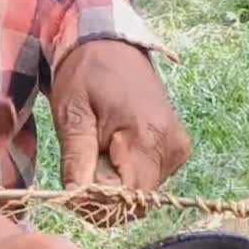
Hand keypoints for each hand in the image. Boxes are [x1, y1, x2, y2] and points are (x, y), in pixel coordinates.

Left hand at [52, 40, 190, 190]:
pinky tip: (109, 152)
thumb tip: (77, 199)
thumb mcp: (72, 114)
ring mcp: (177, 150)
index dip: (98, 202)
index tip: (74, 188)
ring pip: (139, 194)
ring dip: (112, 185)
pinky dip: (123, 176)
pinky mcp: (175, 150)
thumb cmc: (87, 74)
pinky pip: (146, 181)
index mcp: (149, 137)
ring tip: (95, 152)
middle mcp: (171, 148)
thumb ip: (77, 158)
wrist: (111, 46)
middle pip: (135, 199)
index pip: (128, 197)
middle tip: (80, 166)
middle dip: (103, 195)